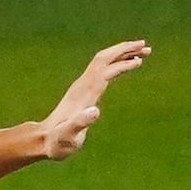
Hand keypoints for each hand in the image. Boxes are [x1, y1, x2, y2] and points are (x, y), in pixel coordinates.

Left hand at [20, 38, 153, 161]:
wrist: (44, 140)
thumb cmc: (58, 142)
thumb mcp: (68, 136)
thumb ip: (80, 123)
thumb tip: (96, 111)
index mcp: (83, 92)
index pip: (105, 70)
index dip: (122, 64)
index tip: (139, 61)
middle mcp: (82, 84)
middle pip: (104, 58)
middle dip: (124, 50)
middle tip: (146, 47)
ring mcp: (82, 86)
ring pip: (104, 61)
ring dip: (122, 53)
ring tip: (143, 52)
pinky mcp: (84, 90)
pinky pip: (102, 69)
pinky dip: (117, 64)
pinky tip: (127, 65)